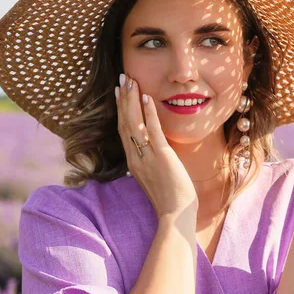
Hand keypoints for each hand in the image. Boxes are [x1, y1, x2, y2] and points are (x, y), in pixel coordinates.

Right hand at [116, 74, 198, 218]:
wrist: (175, 215)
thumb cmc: (169, 198)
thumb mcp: (154, 177)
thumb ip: (150, 162)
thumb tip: (152, 151)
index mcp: (133, 162)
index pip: (123, 130)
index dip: (120, 110)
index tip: (118, 93)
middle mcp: (135, 157)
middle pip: (125, 122)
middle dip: (123, 99)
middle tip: (122, 78)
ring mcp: (146, 157)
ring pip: (134, 123)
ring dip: (131, 100)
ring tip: (130, 81)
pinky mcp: (161, 157)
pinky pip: (153, 131)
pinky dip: (148, 114)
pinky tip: (147, 98)